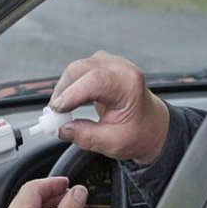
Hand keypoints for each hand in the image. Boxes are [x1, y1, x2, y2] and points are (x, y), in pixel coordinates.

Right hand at [50, 51, 169, 164]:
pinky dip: (69, 86)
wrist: (152, 126)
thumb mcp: (114, 143)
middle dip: (62, 91)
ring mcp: (110, 64)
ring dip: (64, 89)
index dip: (71, 94)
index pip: (95, 81)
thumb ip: (86, 136)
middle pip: (80, 70)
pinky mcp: (101, 66)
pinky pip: (77, 71)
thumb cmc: (139, 133)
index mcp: (129, 85)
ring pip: (75, 69)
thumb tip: (61, 129)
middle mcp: (120, 68)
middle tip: (54, 115)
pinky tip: (68, 102)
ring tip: (61, 111)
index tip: (56, 111)